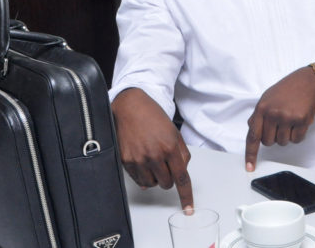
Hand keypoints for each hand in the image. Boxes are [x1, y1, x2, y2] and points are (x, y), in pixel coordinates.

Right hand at [111, 88, 193, 209]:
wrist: (130, 106)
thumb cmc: (152, 116)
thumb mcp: (174, 132)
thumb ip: (182, 153)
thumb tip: (181, 172)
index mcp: (170, 147)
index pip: (182, 178)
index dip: (186, 196)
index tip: (188, 208)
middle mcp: (155, 155)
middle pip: (167, 183)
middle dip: (169, 177)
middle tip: (165, 163)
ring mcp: (139, 159)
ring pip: (152, 184)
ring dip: (155, 177)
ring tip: (152, 159)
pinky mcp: (126, 161)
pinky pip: (138, 180)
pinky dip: (143, 175)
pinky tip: (143, 161)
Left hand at [245, 67, 314, 170]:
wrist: (307, 81)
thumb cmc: (287, 89)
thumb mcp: (267, 98)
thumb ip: (258, 114)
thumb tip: (252, 128)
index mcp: (261, 108)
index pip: (253, 135)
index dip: (251, 153)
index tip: (250, 166)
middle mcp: (272, 113)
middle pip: (268, 142)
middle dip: (274, 136)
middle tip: (280, 123)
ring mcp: (287, 117)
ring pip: (283, 142)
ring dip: (287, 135)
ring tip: (290, 119)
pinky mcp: (301, 120)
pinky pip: (296, 140)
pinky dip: (298, 134)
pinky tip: (299, 121)